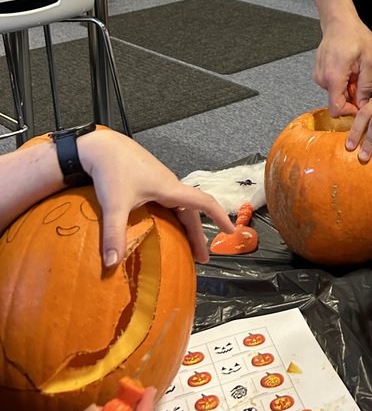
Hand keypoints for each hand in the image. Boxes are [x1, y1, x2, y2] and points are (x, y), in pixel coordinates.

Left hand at [77, 129, 233, 266]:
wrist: (101, 146)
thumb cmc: (113, 169)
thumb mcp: (114, 204)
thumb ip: (114, 234)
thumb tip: (113, 264)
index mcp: (171, 189)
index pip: (205, 203)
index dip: (220, 217)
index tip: (231, 231)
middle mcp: (169, 185)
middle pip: (192, 211)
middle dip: (199, 234)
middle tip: (201, 256)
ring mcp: (159, 183)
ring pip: (181, 207)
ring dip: (187, 226)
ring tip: (186, 246)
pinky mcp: (148, 182)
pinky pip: (169, 203)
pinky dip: (173, 218)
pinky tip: (162, 227)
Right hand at [313, 15, 371, 116]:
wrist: (339, 21)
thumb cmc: (355, 36)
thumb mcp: (369, 61)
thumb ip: (366, 86)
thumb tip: (364, 105)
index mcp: (334, 77)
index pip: (336, 109)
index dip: (350, 112)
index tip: (361, 104)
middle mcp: (322, 79)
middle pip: (337, 101)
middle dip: (352, 96)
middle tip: (362, 79)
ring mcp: (318, 75)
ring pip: (335, 93)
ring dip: (347, 87)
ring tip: (356, 70)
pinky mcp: (318, 72)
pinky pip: (331, 84)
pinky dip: (341, 81)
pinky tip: (349, 68)